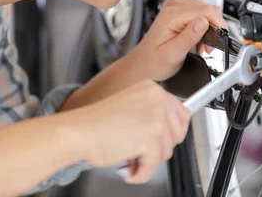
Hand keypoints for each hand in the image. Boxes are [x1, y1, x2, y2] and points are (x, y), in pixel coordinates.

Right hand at [74, 79, 190, 183]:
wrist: (79, 131)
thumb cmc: (96, 123)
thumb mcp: (131, 107)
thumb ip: (151, 114)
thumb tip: (170, 132)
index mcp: (152, 89)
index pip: (181, 112)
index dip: (173, 132)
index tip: (164, 140)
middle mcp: (157, 99)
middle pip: (178, 133)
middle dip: (160, 147)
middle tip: (140, 150)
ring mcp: (157, 118)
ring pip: (166, 151)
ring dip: (148, 160)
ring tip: (128, 155)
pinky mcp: (152, 138)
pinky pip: (154, 165)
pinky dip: (141, 172)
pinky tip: (128, 168)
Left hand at [128, 0, 227, 81]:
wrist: (142, 64)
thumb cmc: (153, 62)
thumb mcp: (173, 54)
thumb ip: (189, 37)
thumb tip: (204, 22)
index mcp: (171, 15)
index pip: (206, 11)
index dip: (218, 25)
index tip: (221, 39)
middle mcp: (173, 7)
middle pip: (208, 8)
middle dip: (214, 28)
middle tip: (209, 47)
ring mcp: (175, 7)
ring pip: (206, 10)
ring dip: (210, 28)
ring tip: (203, 46)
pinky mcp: (178, 12)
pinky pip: (200, 13)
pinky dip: (204, 27)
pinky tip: (198, 40)